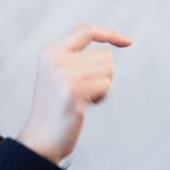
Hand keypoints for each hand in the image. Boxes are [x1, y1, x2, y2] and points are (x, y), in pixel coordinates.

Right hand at [16, 24, 130, 163]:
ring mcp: (64, 75)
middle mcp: (56, 60)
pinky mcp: (74, 91)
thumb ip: (74, 57)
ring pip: (108, 70)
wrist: (40, 139)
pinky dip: (102, 97)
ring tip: (82, 99)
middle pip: (105, 56)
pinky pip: (106, 85)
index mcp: (50, 52)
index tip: (128, 42)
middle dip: (102, 75)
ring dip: (102, 87)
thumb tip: (107, 46)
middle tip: (82, 93)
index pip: (86, 30)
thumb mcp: (57, 76)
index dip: (110, 34)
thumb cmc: (55, 109)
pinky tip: (85, 107)